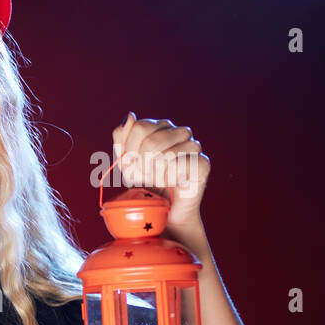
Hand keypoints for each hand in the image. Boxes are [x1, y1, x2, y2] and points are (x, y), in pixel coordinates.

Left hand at [111, 111, 208, 229]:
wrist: (163, 209)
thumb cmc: (144, 183)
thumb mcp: (125, 161)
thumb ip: (122, 137)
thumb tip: (129, 115)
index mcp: (159, 127)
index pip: (139, 127)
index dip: (129, 149)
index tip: (130, 163)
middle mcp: (178, 132)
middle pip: (151, 140)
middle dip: (140, 163)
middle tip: (144, 175)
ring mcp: (193, 146)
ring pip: (165, 153)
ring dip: (154, 173)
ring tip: (157, 179)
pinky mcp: (202, 163)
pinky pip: (179, 166)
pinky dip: (168, 178)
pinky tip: (170, 182)